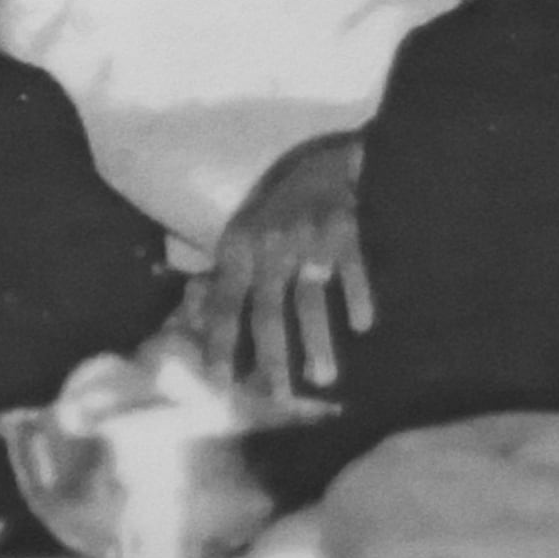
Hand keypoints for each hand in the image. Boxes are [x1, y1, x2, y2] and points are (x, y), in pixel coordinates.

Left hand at [183, 132, 375, 403]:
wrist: (325, 161)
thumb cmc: (277, 207)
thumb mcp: (241, 235)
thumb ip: (224, 276)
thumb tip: (196, 320)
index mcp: (239, 247)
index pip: (225, 302)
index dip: (221, 342)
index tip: (223, 380)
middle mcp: (269, 244)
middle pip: (268, 311)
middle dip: (273, 357)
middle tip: (280, 396)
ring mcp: (307, 237)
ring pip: (309, 299)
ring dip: (318, 341)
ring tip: (325, 377)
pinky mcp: (344, 227)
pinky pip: (352, 270)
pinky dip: (358, 298)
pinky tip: (363, 325)